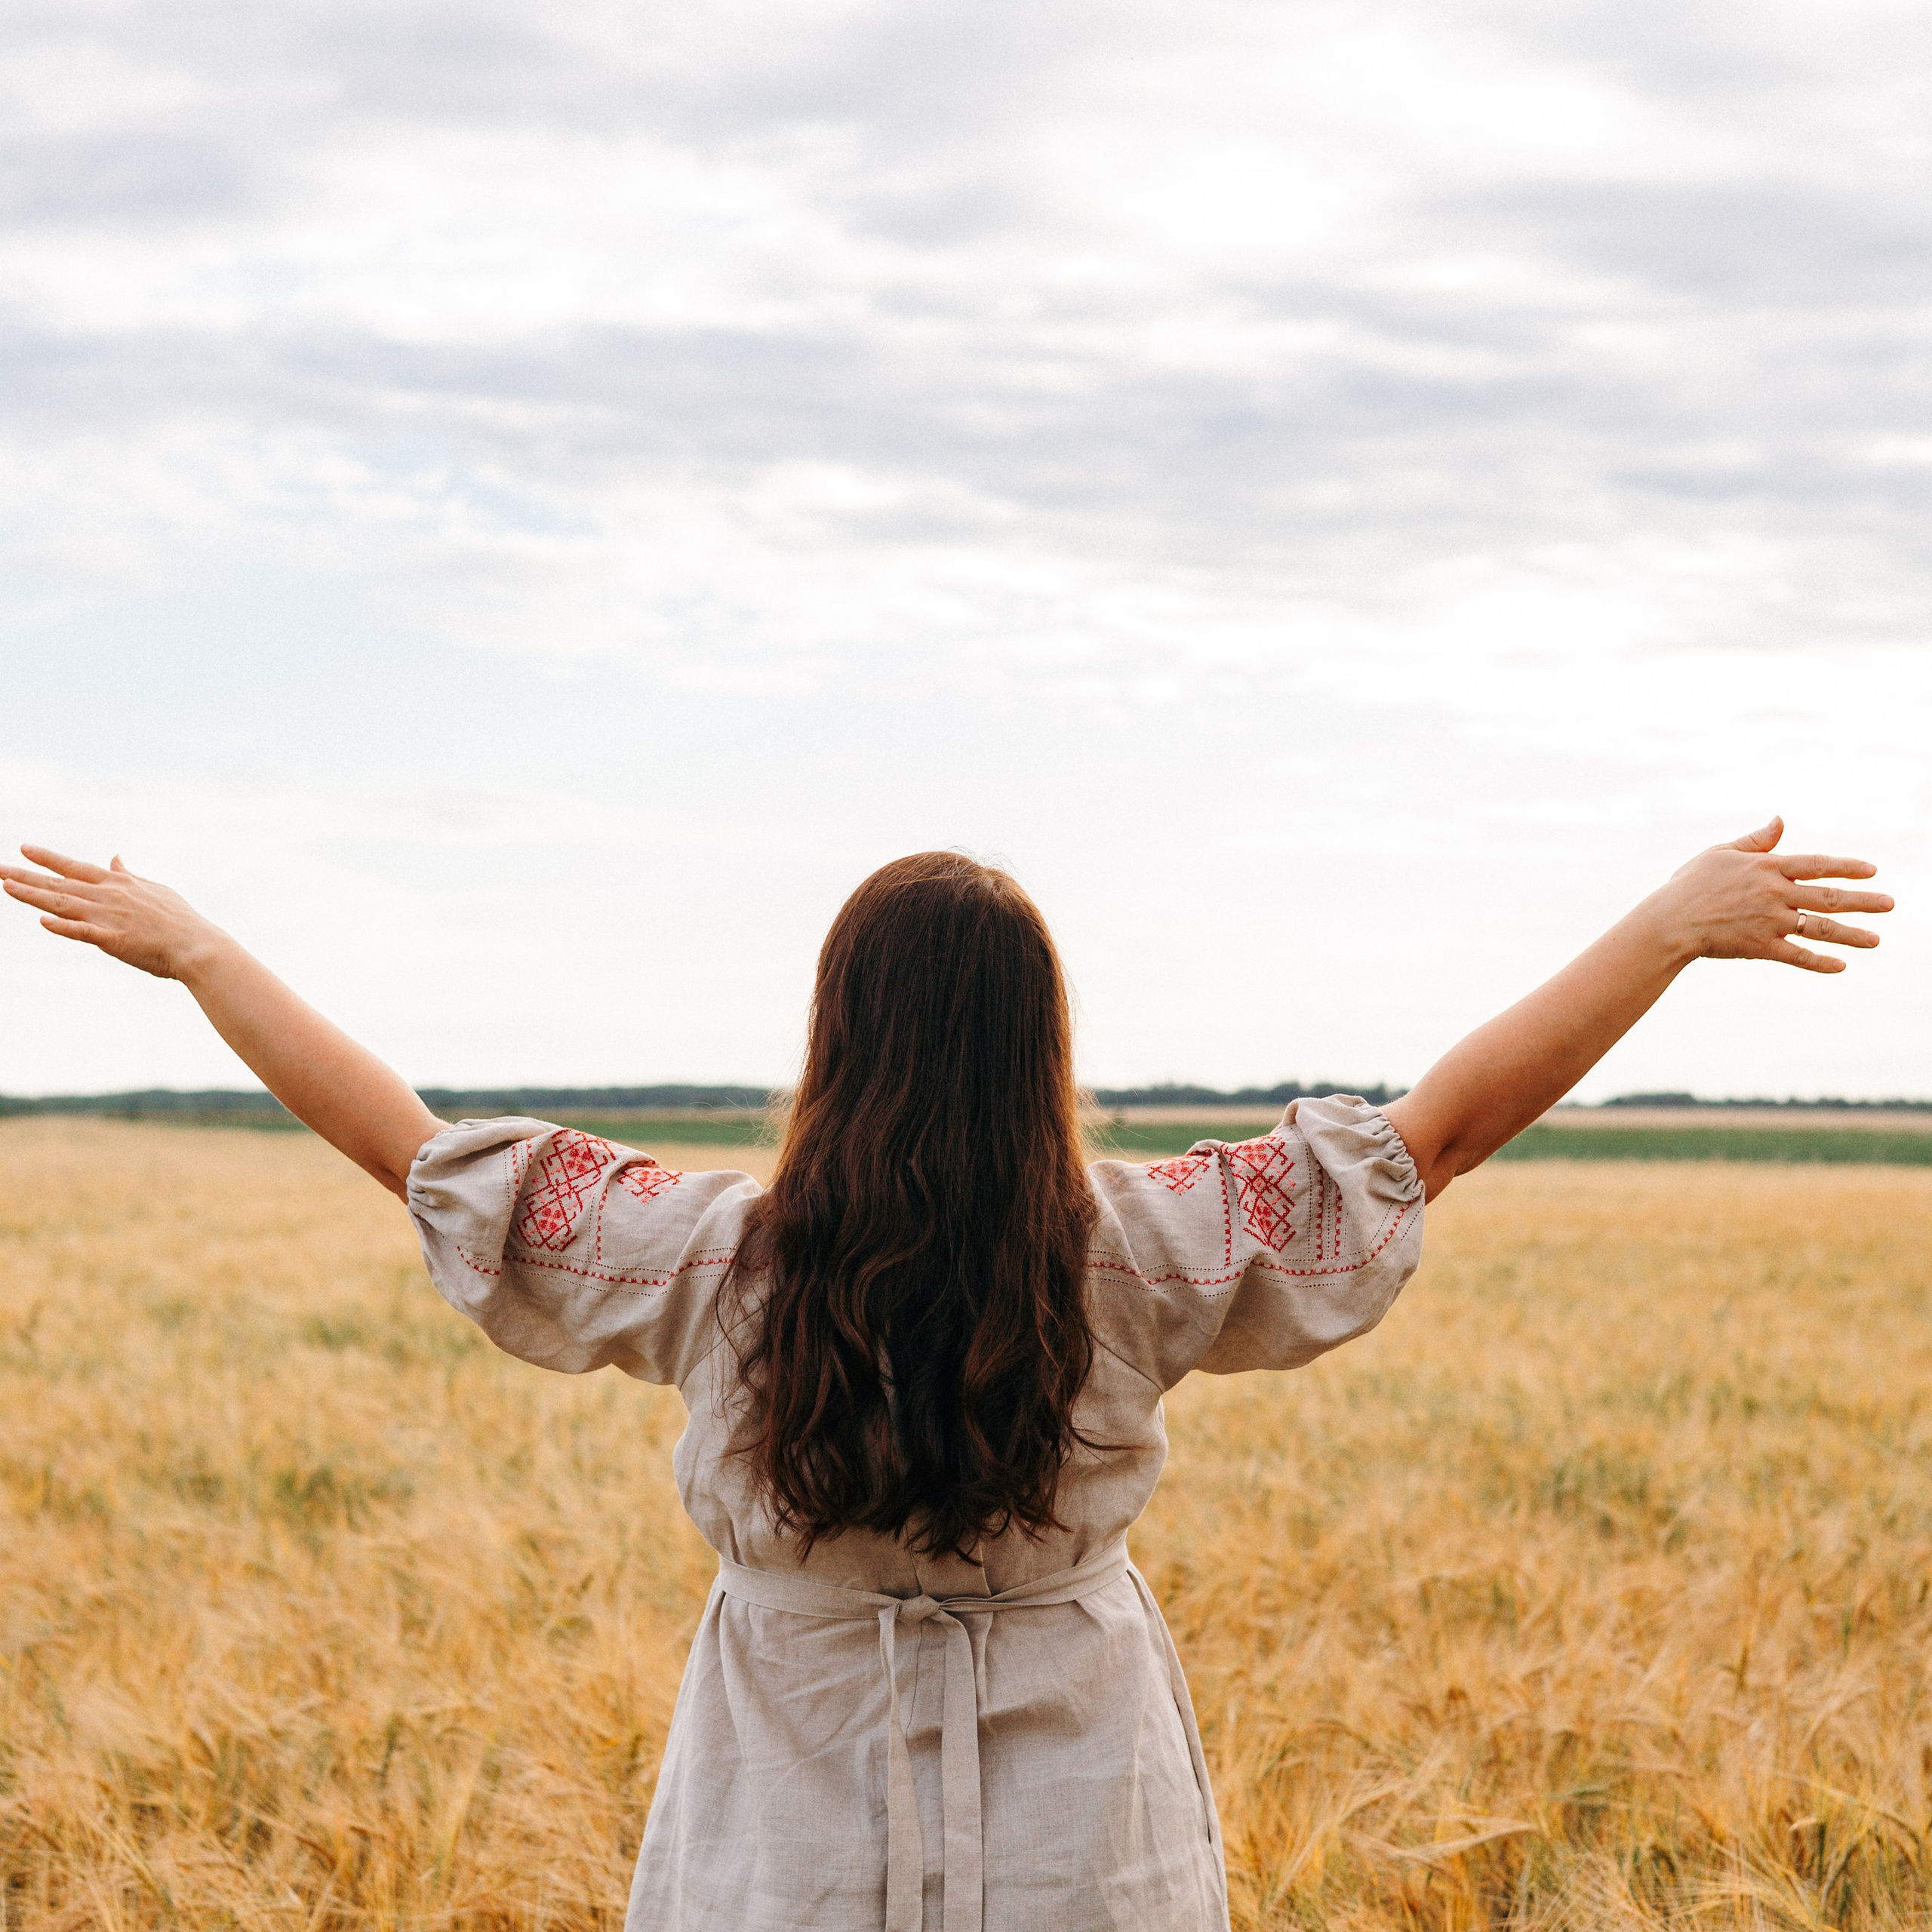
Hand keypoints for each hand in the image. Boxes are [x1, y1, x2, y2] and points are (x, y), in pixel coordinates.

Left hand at [1, 845, 225, 980]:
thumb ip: (130, 876)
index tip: (24, 848)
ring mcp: (109, 917)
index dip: (49, 858)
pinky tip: (42, 922)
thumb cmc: (181, 920)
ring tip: (6, 886)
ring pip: (62, 905)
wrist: (198, 945)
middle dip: (26, 875)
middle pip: (59, 885)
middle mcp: (109, 896)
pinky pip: (83, 932)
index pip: (76, 867)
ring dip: (32, 895)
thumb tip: (114, 859)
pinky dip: (63, 927)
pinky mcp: (113, 940)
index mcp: (119, 884)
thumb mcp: (155, 890)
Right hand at [1649, 817, 1891, 973]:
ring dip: (1851, 934)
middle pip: (1828, 897)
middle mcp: (1774, 893)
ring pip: (1819, 928)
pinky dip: (1819, 962)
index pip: (1817, 864)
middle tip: (1890, 904)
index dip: (1847, 867)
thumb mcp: (1720, 853)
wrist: (1668, 922)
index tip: (1873, 871)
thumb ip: (1755, 841)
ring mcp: (1768, 922)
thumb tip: (1781, 821)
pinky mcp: (1759, 947)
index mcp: (1766, 867)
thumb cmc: (1691, 885)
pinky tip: (1841, 966)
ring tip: (1876, 940)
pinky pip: (1797, 955)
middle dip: (1863, 901)